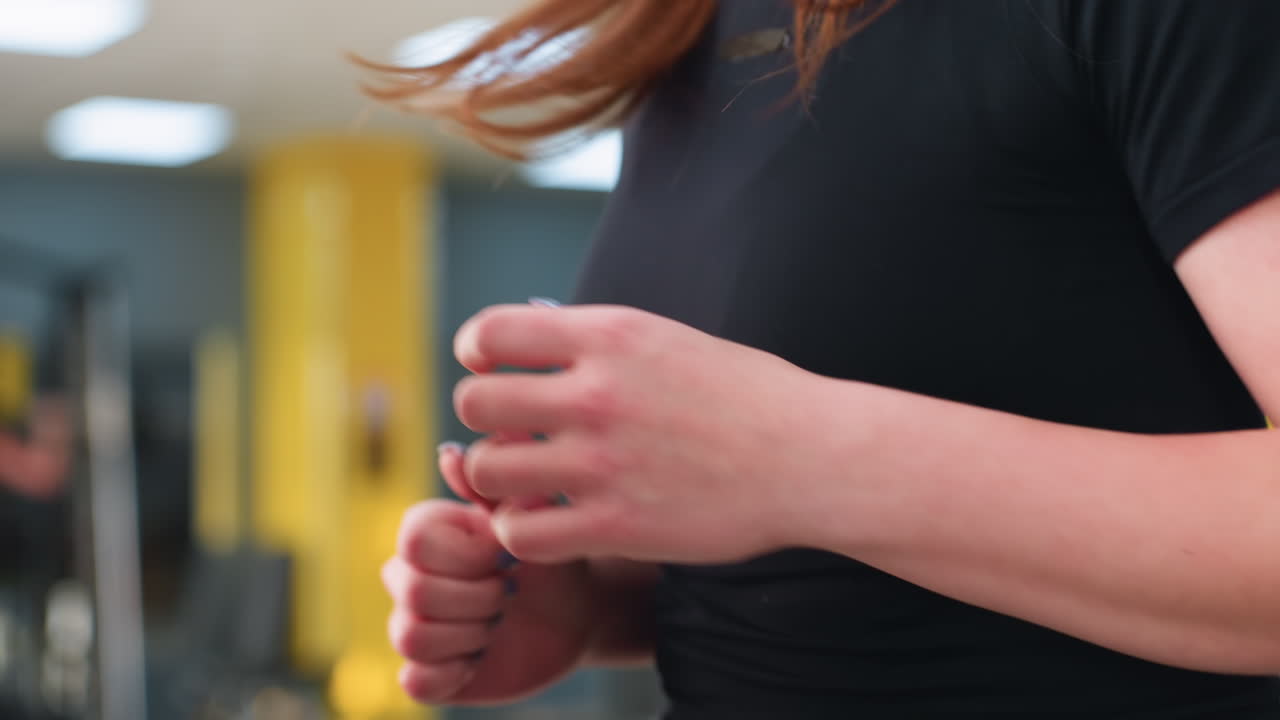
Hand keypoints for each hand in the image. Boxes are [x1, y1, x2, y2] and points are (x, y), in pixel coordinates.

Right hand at [384, 447, 601, 705]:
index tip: (506, 554)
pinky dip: (454, 673)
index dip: (468, 554)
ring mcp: (415, 625)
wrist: (575, 611)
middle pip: (415, 592)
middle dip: (479, 597)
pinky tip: (482, 656)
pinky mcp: (427, 672)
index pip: (415, 541)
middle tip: (509, 593)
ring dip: (471, 634)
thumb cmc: (551, 555)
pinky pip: (415, 680)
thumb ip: (493, 488)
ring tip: (499, 623)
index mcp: (427, 533)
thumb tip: (450, 453)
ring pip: (412, 637)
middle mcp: (410, 576)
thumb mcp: (532, 518)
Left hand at [452, 303, 826, 564]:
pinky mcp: (617, 525)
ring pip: (485, 469)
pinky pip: (520, 534)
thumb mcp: (669, 341)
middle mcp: (597, 394)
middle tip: (511, 435)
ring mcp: (604, 462)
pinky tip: (548, 525)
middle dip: (483, 420)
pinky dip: (521, 533)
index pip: (490, 332)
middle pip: (475, 402)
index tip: (494, 370)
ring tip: (526, 484)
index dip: (478, 353)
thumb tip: (533, 343)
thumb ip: (599, 343)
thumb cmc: (747, 396)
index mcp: (611, 336)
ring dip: (496, 479)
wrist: (812, 457)